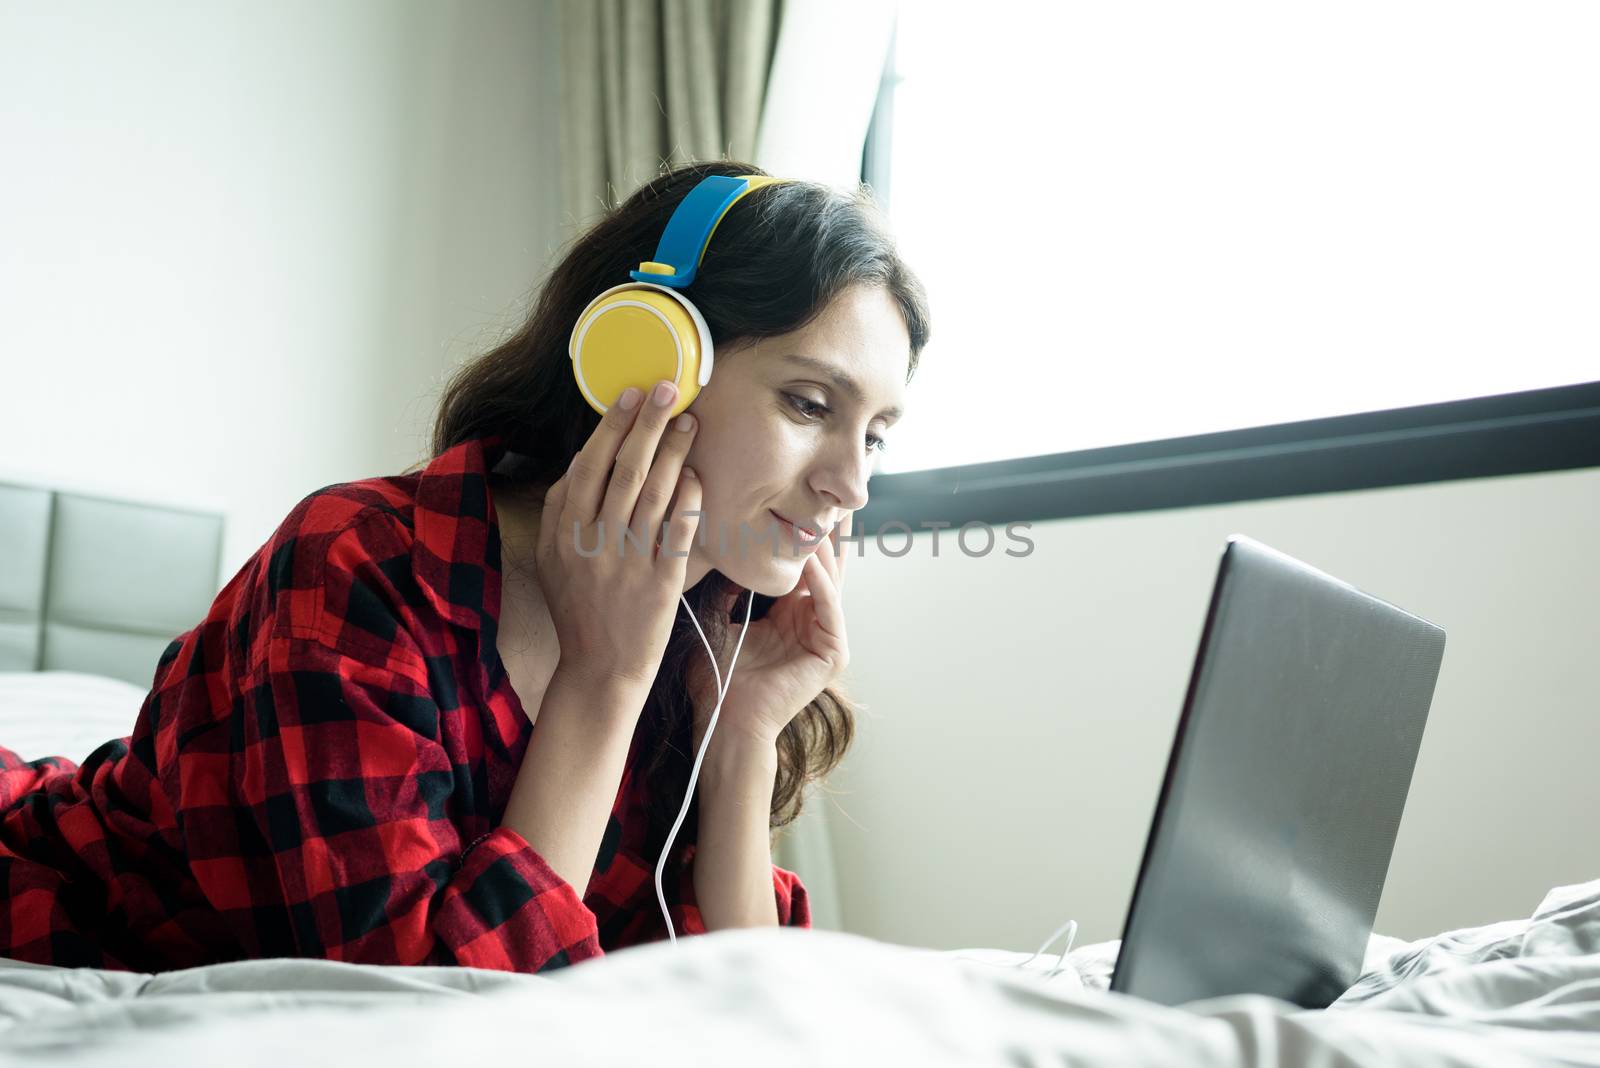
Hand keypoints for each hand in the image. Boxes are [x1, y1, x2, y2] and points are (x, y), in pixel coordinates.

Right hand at [536, 379, 701, 692]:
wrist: (600, 669)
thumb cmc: (579, 609)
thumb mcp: (552, 558)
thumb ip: (559, 511)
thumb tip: (579, 459)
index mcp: (564, 533)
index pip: (588, 466)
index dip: (611, 426)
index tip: (630, 394)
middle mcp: (594, 543)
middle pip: (624, 470)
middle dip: (647, 424)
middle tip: (667, 390)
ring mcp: (629, 562)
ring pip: (654, 493)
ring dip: (674, 451)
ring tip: (689, 422)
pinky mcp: (661, 582)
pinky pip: (679, 530)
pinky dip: (689, 498)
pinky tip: (698, 473)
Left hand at [686, 513, 852, 749]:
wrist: (724, 723)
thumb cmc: (716, 679)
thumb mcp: (718, 619)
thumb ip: (726, 586)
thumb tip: (720, 544)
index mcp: (788, 614)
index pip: (800, 565)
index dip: (796, 534)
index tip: (793, 499)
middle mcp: (811, 621)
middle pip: (824, 567)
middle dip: (824, 533)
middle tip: (826, 496)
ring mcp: (826, 637)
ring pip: (829, 582)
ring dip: (821, 551)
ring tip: (815, 518)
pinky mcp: (834, 654)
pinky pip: (829, 608)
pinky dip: (821, 583)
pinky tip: (810, 561)